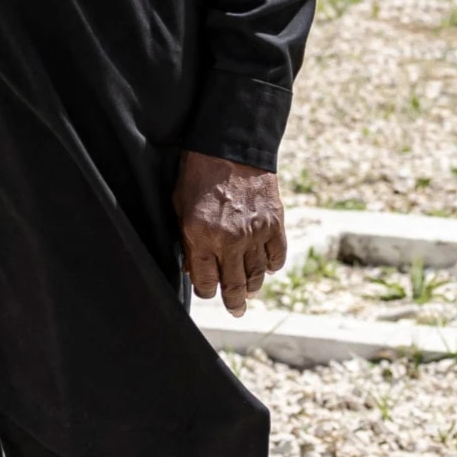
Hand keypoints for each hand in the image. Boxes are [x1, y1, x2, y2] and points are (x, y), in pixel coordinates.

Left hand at [175, 150, 285, 314]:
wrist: (230, 146)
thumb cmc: (198, 175)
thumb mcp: (180, 208)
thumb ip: (187, 240)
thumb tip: (194, 268)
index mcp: (201, 238)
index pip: (206, 283)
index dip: (207, 291)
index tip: (208, 290)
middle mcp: (229, 241)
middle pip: (234, 286)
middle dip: (233, 303)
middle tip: (235, 310)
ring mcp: (254, 234)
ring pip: (257, 275)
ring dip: (253, 287)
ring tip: (250, 291)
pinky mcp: (274, 223)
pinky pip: (276, 256)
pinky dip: (272, 265)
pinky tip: (266, 267)